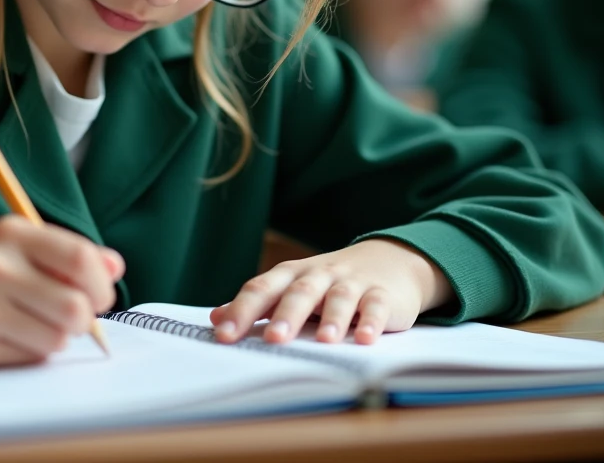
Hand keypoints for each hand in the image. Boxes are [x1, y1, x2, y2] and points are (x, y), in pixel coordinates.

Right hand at [0, 215, 124, 367]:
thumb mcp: (17, 248)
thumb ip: (68, 254)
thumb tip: (116, 267)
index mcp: (12, 233)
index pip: (79, 259)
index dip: (102, 284)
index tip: (100, 297)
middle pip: (75, 307)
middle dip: (84, 321)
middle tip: (71, 319)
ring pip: (57, 338)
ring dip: (56, 339)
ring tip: (34, 326)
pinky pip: (29, 358)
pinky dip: (30, 353)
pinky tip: (8, 338)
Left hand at [210, 239, 451, 345]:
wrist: (388, 260)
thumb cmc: (328, 282)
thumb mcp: (291, 287)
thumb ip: (257, 304)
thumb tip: (215, 319)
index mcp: (291, 274)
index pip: (262, 289)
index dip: (242, 311)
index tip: (224, 335)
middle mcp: (319, 275)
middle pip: (300, 292)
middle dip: (286, 315)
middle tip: (273, 339)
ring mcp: (352, 283)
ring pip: (339, 297)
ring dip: (332, 318)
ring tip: (325, 341)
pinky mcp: (382, 294)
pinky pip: (376, 305)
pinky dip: (371, 321)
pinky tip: (365, 339)